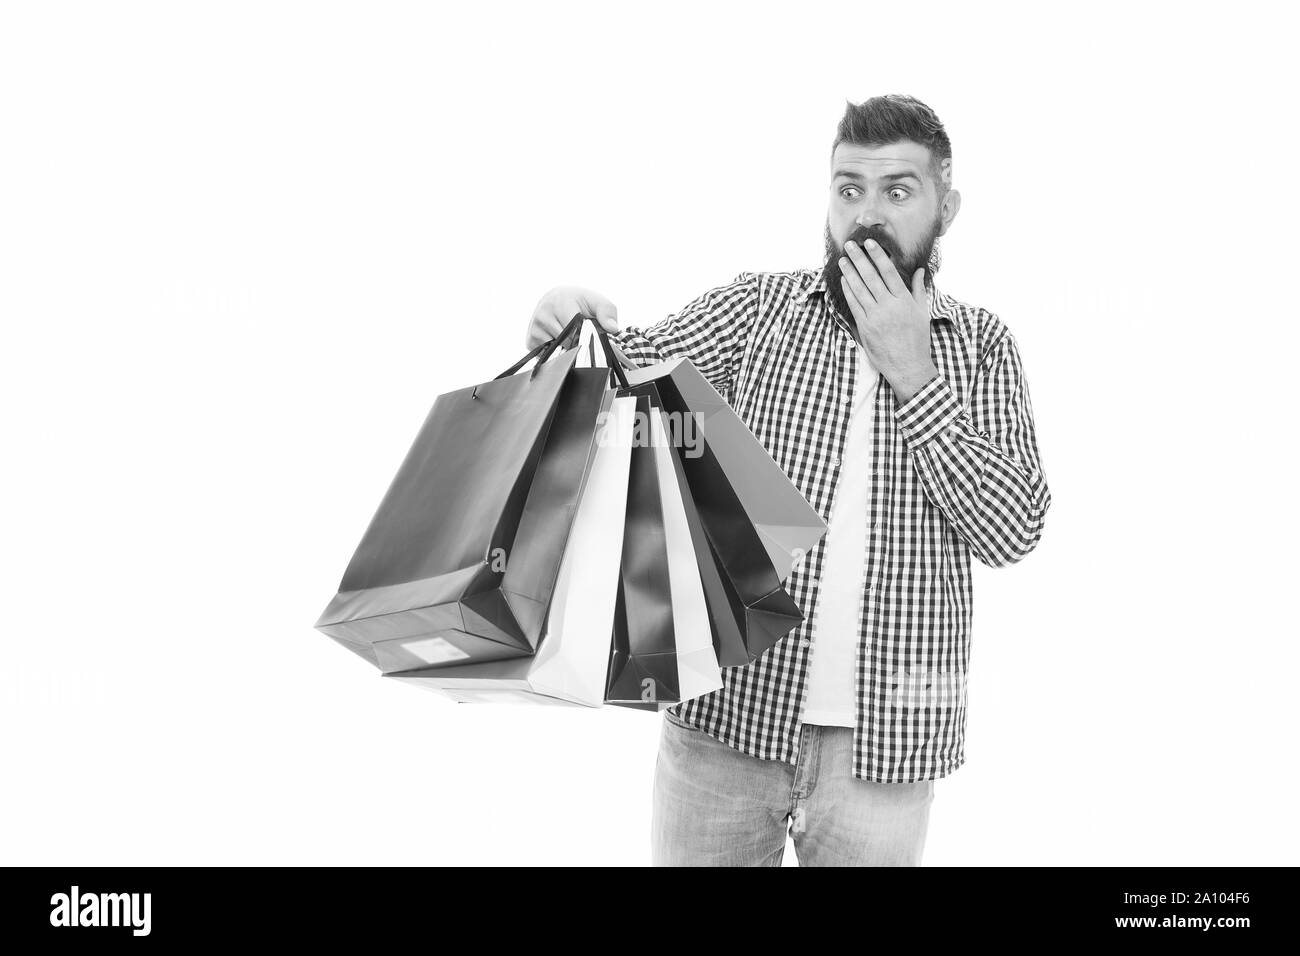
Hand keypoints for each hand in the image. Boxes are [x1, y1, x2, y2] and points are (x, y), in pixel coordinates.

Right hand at [526, 286, 619, 348]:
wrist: (557, 298)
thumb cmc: (579, 302)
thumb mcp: (597, 301)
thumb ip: (608, 312)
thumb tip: (612, 328)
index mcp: (560, 303)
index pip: (574, 331)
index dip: (584, 338)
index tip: (590, 339)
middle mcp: (543, 314)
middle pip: (566, 343)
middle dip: (577, 344)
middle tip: (581, 336)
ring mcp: (535, 328)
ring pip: (558, 351)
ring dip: (567, 348)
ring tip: (569, 334)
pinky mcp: (530, 340)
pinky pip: (547, 355)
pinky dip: (556, 352)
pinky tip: (559, 340)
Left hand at [838, 238, 938, 402]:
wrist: (908, 366)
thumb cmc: (917, 340)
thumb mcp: (922, 313)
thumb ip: (918, 289)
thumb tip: (919, 270)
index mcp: (904, 301)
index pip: (888, 272)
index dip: (878, 256)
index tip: (870, 244)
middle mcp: (889, 307)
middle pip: (871, 277)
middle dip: (859, 259)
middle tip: (850, 245)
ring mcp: (875, 317)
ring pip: (859, 289)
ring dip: (850, 272)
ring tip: (843, 259)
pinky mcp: (864, 328)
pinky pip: (854, 305)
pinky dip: (848, 291)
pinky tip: (844, 280)